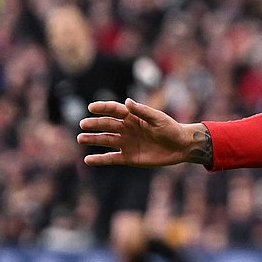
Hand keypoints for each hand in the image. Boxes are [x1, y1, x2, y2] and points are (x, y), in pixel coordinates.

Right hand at [78, 98, 211, 167]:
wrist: (181, 147)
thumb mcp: (159, 119)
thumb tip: (127, 102)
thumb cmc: (171, 129)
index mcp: (132, 117)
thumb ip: (143, 111)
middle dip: (95, 124)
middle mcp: (126, 129)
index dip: (103, 108)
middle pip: (107, 125)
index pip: (114, 110)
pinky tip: (88, 160)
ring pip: (105, 140)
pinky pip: (111, 158)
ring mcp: (126, 143)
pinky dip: (100, 159)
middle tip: (83, 124)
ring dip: (93, 139)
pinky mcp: (128, 157)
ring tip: (81, 139)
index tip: (91, 107)